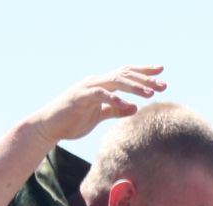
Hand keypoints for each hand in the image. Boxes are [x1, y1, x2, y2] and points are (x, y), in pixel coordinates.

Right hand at [29, 65, 166, 146]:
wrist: (48, 126)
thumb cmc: (72, 121)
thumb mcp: (99, 116)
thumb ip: (115, 110)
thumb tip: (134, 107)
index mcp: (101, 84)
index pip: (125, 73)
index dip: (143, 72)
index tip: (161, 73)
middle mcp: (96, 81)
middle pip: (124, 74)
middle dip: (145, 79)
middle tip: (164, 85)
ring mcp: (87, 87)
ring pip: (115, 81)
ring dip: (134, 87)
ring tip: (150, 94)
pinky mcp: (80, 97)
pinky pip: (100, 95)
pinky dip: (114, 99)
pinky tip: (127, 105)